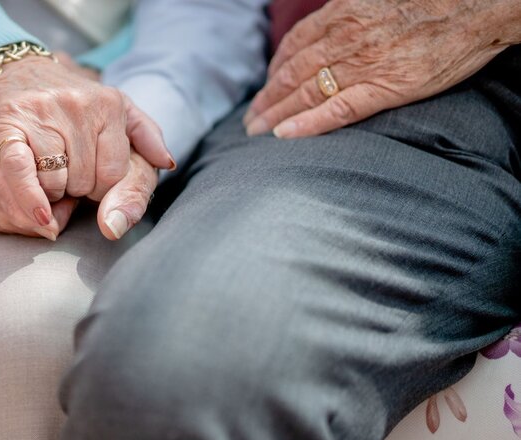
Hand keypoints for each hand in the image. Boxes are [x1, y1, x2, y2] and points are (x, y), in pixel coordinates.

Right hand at [0, 55, 172, 228]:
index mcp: (110, 104)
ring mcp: (43, 112)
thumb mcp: (118, 111)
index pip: (114, 174)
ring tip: (48, 172)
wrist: (17, 70)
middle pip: (85, 181)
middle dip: (76, 188)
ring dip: (51, 191)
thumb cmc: (73, 103)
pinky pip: (23, 171)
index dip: (102, 188)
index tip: (91, 178)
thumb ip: (146, 135)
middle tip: (66, 172)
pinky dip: (31, 198)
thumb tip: (167, 163)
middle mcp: (78, 104)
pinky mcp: (11, 122)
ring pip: (56, 182)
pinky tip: (42, 216)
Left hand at [244, 0, 520, 137]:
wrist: (481, 3)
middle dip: (266, 99)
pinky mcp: (384, 87)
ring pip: (305, 93)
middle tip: (249, 120)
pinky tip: (286, 135)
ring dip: (275, 114)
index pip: (294, 46)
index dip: (273, 71)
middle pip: (291, 74)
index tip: (263, 88)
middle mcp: (345, 38)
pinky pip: (336, 110)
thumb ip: (350, 15)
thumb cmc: (434, 0)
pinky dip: (307, 124)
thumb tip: (331, 31)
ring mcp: (362, 64)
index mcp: (343, 14)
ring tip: (256, 132)